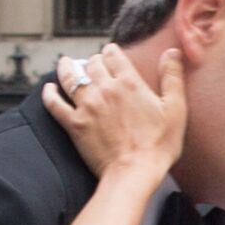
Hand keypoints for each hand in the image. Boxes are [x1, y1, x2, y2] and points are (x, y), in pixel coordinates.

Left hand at [44, 45, 186, 187]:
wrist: (135, 172)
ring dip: (67, 68)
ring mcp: (87, 106)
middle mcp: (105, 89)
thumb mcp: (175, 109)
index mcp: (129, 83)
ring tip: (66, 63)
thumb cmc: (158, 145)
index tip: (110, 54)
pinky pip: (55, 104)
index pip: (113, 55)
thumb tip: (172, 52)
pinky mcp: (75, 124)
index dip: (111, 52)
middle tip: (92, 64)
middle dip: (92, 61)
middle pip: (92, 64)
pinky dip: (50, 94)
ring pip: (70, 77)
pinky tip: (48, 89)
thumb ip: (172, 77)